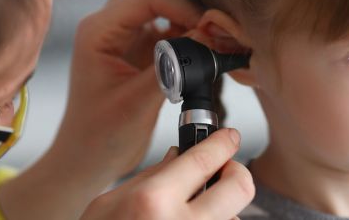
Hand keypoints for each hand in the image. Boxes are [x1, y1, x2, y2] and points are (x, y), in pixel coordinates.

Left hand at [0, 0, 203, 218]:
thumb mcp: (137, 104)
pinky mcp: (141, 45)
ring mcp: (125, 31)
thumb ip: (172, 67)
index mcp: (98, 30)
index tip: (208, 31)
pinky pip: (169, 20)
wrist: (87, 159)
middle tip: (204, 30)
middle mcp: (109, 22)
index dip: (184, 7)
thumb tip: (206, 37)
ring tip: (204, 41)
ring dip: (186, 11)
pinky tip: (198, 50)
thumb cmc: (101, 137)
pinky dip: (188, 28)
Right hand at [81, 128, 254, 219]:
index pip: (205, 159)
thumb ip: (149, 177)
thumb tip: (179, 156)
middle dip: (237, 172)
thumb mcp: (108, 205)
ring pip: (235, 217)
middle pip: (240, 187)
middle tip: (225, 170)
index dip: (223, 143)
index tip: (230, 137)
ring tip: (195, 211)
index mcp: (153, 202)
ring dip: (223, 209)